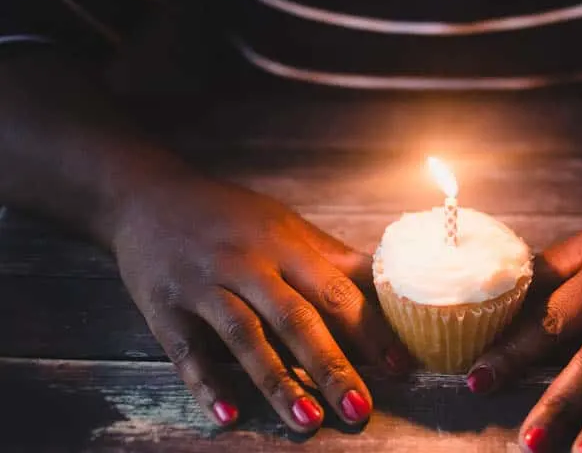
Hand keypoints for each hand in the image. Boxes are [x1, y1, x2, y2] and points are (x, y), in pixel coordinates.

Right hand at [111, 172, 409, 431]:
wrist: (145, 197)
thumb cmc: (228, 217)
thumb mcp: (281, 225)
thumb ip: (329, 257)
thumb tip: (386, 281)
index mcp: (282, 243)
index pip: (334, 290)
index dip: (369, 330)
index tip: (400, 367)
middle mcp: (245, 263)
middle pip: (294, 317)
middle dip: (330, 365)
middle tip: (359, 409)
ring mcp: (202, 285)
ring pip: (245, 336)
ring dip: (277, 381)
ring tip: (308, 421)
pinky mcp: (164, 308)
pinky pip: (188, 352)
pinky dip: (208, 385)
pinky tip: (229, 416)